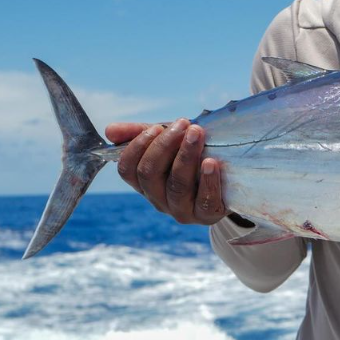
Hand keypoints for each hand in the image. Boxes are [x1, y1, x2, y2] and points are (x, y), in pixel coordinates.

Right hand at [106, 119, 226, 224]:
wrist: (229, 179)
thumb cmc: (193, 156)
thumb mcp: (168, 142)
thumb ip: (141, 133)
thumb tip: (110, 130)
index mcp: (145, 183)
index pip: (127, 169)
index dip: (137, 147)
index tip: (158, 127)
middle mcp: (159, 199)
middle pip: (149, 175)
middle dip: (164, 146)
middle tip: (183, 124)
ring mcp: (182, 210)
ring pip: (177, 186)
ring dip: (186, 156)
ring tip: (197, 133)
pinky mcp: (206, 215)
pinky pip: (205, 202)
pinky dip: (208, 181)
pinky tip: (212, 163)